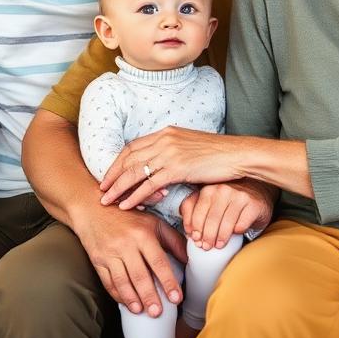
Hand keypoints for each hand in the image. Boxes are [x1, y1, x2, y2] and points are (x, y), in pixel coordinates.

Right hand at [74, 196, 188, 317]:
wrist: (93, 209)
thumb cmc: (129, 217)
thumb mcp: (153, 223)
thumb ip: (173, 240)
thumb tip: (189, 259)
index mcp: (143, 234)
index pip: (158, 262)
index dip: (168, 281)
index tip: (176, 298)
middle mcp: (126, 244)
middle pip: (140, 275)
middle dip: (150, 296)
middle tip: (158, 312)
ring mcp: (110, 253)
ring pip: (123, 281)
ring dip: (132, 299)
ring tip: (142, 311)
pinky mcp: (97, 260)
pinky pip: (108, 281)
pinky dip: (117, 294)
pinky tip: (126, 303)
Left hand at [100, 127, 244, 209]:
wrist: (237, 154)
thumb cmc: (218, 154)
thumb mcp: (190, 146)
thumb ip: (172, 151)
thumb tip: (160, 165)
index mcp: (166, 132)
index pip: (133, 146)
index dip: (118, 162)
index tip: (109, 175)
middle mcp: (164, 140)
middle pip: (129, 158)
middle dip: (112, 176)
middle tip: (101, 190)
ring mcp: (170, 153)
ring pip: (135, 171)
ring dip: (118, 188)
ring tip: (106, 201)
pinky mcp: (178, 168)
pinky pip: (149, 184)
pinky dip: (135, 195)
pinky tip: (126, 205)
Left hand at [179, 180, 272, 250]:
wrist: (258, 195)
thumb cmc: (231, 202)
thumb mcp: (212, 202)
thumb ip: (196, 211)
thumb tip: (188, 232)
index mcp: (208, 188)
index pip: (194, 207)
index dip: (192, 225)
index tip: (194, 237)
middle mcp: (223, 189)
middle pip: (210, 218)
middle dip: (206, 236)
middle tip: (206, 246)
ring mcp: (239, 195)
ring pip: (225, 222)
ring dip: (220, 237)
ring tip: (218, 245)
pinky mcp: (253, 205)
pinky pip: (241, 224)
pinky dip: (237, 232)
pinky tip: (236, 234)